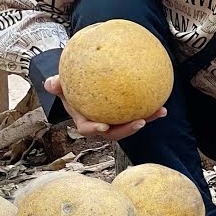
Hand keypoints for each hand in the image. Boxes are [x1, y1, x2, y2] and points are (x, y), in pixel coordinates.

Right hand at [43, 75, 166, 140]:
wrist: (82, 86)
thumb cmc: (69, 86)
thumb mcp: (59, 84)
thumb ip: (56, 84)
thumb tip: (52, 83)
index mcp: (85, 122)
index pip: (89, 130)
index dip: (97, 130)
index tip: (105, 126)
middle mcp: (102, 125)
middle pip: (116, 132)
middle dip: (129, 130)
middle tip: (140, 122)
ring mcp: (116, 121)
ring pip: (132, 123)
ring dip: (148, 118)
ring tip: (161, 111)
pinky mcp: (127, 114)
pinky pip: (139, 110)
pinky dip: (151, 105)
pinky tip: (163, 98)